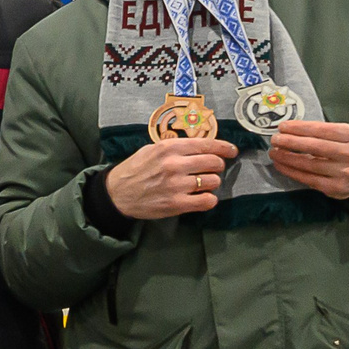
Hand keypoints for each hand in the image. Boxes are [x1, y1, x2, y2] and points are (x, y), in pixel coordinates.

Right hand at [104, 138, 238, 220]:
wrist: (117, 194)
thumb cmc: (134, 170)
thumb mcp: (152, 149)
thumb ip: (176, 147)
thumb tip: (201, 146)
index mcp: (169, 148)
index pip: (207, 144)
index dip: (224, 147)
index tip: (232, 151)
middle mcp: (175, 165)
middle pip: (214, 162)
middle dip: (217, 166)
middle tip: (212, 169)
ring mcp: (177, 185)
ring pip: (213, 181)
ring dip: (212, 183)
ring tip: (202, 184)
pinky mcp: (176, 204)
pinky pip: (207, 201)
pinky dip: (209, 199)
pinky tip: (201, 197)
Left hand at [266, 119, 348, 199]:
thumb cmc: (345, 150)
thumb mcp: (341, 135)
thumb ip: (319, 132)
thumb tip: (288, 130)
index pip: (320, 129)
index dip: (298, 128)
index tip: (282, 127)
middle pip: (314, 146)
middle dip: (290, 142)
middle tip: (275, 139)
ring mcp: (344, 172)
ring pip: (309, 164)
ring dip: (287, 158)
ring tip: (274, 152)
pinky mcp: (335, 187)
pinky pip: (308, 178)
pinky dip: (291, 171)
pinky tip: (281, 165)